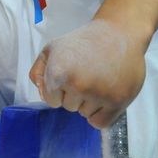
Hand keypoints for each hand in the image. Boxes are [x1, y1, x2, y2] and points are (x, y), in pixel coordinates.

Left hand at [28, 20, 145, 128]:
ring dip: (89, 103)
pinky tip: (105, 96)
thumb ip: (39, 72)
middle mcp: (77, 84)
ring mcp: (98, 94)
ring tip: (99, 81)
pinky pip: (100, 123)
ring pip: (85, 115)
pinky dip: (101, 114)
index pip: (51, 101)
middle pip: (69, 108)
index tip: (70, 75)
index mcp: (58, 72)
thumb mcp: (52, 48)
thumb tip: (42, 94)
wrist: (118, 33)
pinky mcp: (118, 101)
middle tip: (87, 75)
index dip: (60, 90)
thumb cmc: (83, 42)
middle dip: (75, 95)